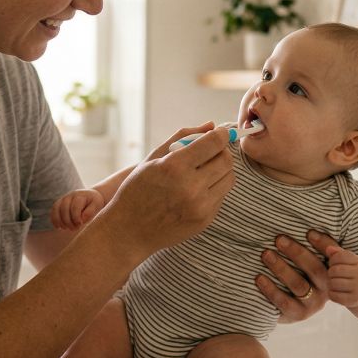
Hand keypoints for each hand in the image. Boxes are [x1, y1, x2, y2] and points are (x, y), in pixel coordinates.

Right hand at [50, 189, 104, 230]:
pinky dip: (54, 219)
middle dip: (68, 221)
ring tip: (66, 229)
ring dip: (60, 221)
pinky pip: (53, 210)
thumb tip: (82, 219)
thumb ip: (90, 212)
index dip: (76, 218)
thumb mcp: (97, 205)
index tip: (80, 225)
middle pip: (64, 208)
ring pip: (56, 209)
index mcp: (80, 196)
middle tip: (74, 229)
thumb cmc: (94, 202)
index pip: (75, 206)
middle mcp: (70, 196)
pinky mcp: (59, 203)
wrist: (90, 196)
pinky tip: (58, 227)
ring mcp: (63, 198)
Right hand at [92, 124, 234, 258]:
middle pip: (226, 160)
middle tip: (211, 151)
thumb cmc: (137, 191)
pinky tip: (197, 188)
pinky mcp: (205, 220)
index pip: (214, 143)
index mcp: (175, 167)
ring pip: (229, 178)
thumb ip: (182, 137)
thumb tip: (211, 125)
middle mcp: (191, 187)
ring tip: (204, 170)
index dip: (221, 134)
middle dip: (222, 151)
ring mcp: (200, 206)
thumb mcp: (152, 159)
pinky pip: (221, 196)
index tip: (220, 133)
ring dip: (221, 169)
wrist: (129, 231)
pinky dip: (214, 187)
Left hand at [255, 231, 330, 322]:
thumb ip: (309, 245)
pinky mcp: (298, 314)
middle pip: (315, 269)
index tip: (308, 232)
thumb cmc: (298, 273)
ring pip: (299, 285)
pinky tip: (259, 277)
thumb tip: (300, 215)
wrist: (290, 308)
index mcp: (331, 272)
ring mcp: (313, 304)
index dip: (323, 243)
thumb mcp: (306, 261)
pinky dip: (271, 289)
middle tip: (279, 239)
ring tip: (266, 254)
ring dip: (281, 268)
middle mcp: (326, 289)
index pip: (332, 256)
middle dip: (296, 253)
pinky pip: (284, 302)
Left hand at [322, 245, 357, 308]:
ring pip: (333, 283)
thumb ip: (330, 247)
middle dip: (331, 273)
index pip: (338, 256)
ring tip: (336, 282)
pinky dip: (332, 293)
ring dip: (330, 283)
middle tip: (335, 275)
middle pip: (334, 270)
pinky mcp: (353, 300)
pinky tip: (337, 291)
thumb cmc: (349, 272)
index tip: (335, 263)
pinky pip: (333, 295)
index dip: (333, 260)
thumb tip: (312, 235)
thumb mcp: (345, 259)